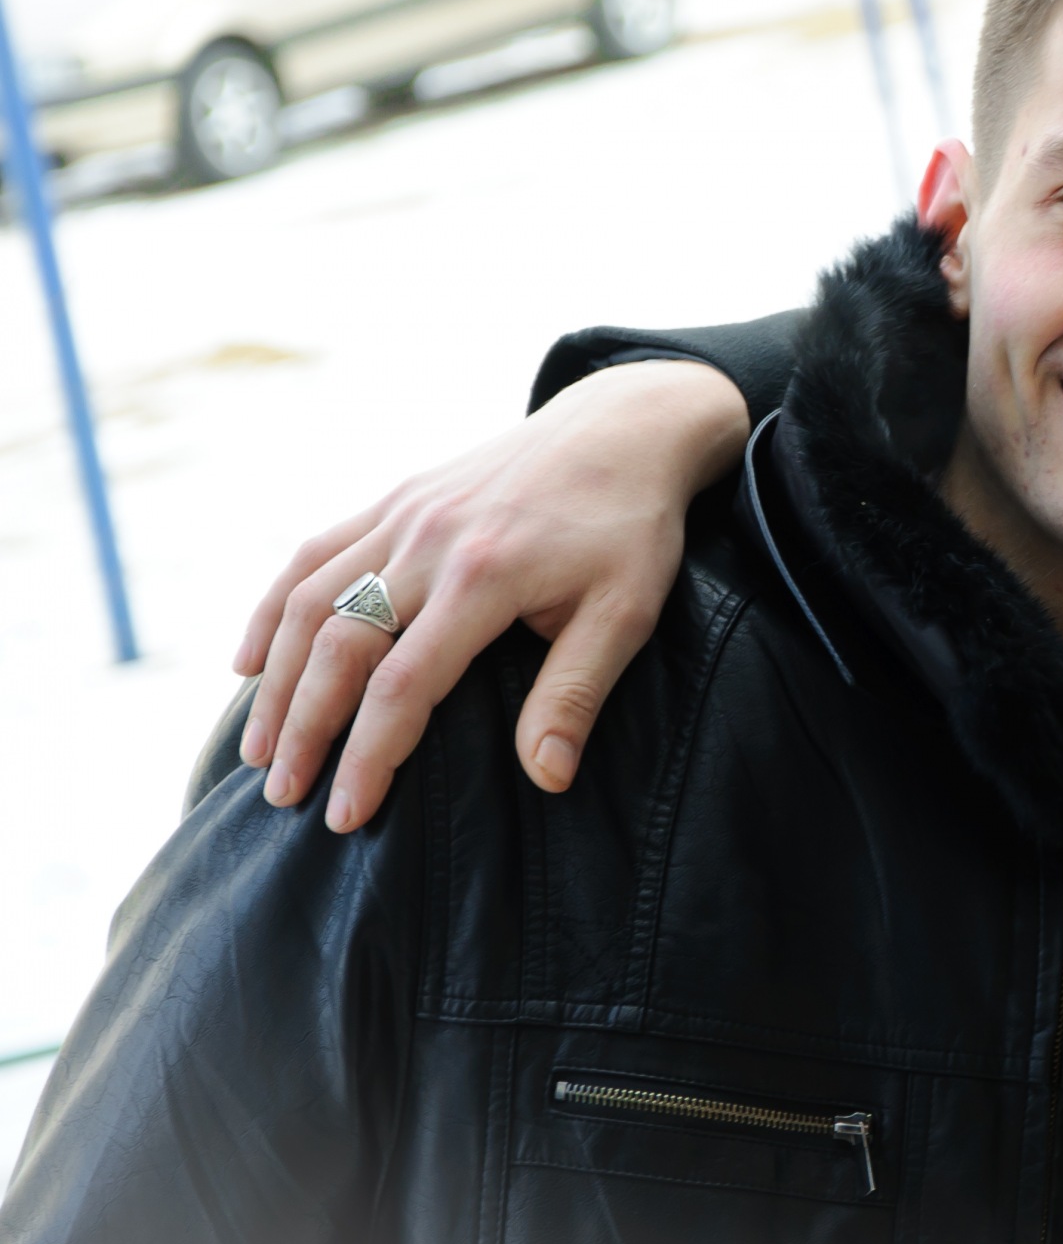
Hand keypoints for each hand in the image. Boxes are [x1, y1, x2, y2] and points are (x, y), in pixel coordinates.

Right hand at [234, 359, 751, 832]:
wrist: (626, 427)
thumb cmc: (632, 527)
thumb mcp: (627, 613)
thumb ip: (575, 693)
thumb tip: (546, 778)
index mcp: (485, 575)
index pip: (402, 686)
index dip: (368, 757)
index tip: (346, 816)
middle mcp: (428, 540)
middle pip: (337, 646)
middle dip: (304, 728)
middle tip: (283, 796)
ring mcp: (404, 512)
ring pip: (309, 600)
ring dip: (274, 678)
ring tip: (259, 749)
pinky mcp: (396, 497)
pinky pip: (314, 553)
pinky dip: (272, 608)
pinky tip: (250, 662)